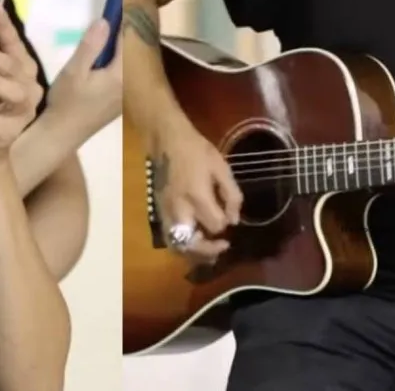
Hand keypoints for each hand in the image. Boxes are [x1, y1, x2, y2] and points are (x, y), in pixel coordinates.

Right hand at [45, 19, 121, 136]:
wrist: (62, 135)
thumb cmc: (66, 103)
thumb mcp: (74, 71)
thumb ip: (90, 45)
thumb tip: (105, 20)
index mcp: (121, 75)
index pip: (127, 40)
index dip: (123, 19)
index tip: (119, 1)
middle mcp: (129, 83)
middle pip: (130, 49)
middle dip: (123, 30)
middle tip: (114, 8)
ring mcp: (125, 93)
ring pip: (126, 61)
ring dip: (119, 45)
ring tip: (110, 24)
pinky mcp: (119, 99)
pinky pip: (122, 72)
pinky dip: (116, 59)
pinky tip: (104, 52)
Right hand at [152, 121, 242, 264]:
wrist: (167, 141)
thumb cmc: (197, 151)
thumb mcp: (221, 168)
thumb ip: (231, 195)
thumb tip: (234, 220)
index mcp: (197, 197)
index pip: (216, 225)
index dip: (225, 224)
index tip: (229, 214)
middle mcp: (180, 209)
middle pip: (191, 244)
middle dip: (209, 250)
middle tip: (223, 246)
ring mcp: (166, 212)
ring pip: (177, 246)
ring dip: (194, 254)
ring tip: (209, 253)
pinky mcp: (159, 212)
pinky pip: (170, 239)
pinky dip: (182, 247)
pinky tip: (194, 243)